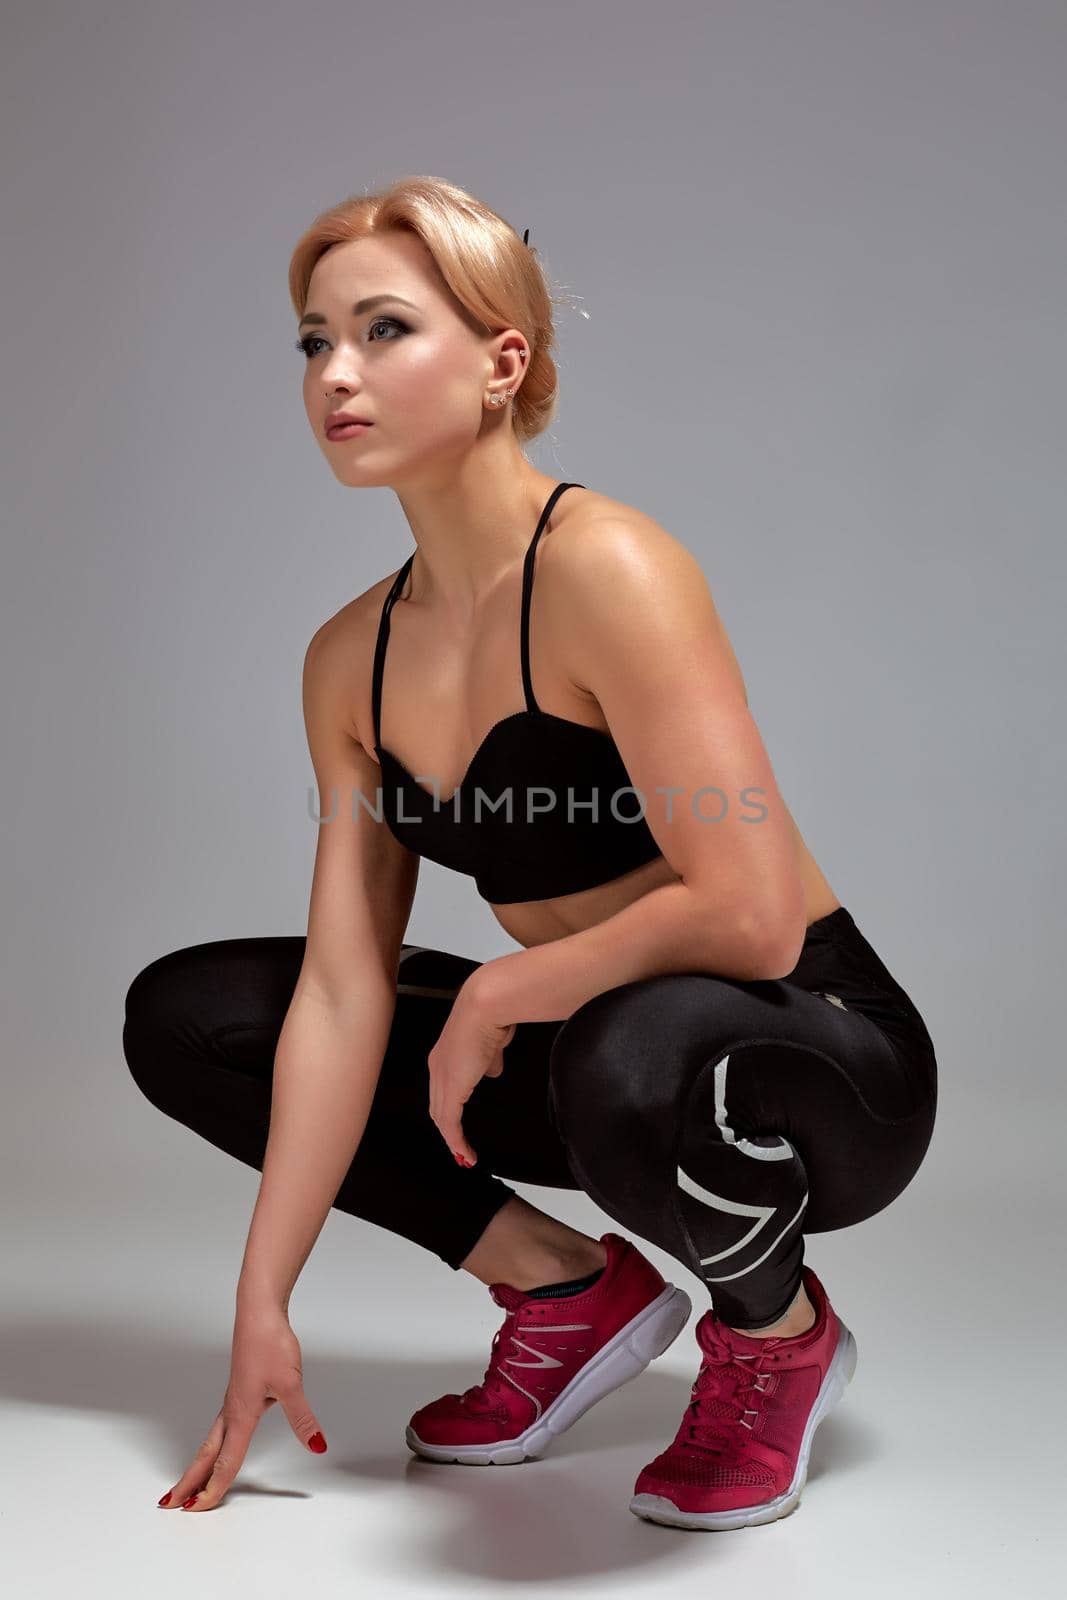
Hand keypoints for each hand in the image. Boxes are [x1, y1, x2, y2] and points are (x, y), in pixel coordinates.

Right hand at [158, 1302, 325, 1512]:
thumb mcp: (290, 1383)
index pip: (226, 1461)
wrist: (259, 1313)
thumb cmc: (270, 1344)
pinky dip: (210, 1447)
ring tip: (185, 1485)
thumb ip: (302, 1418)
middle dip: (189, 1482)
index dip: (213, 1488)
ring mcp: (232, 1401)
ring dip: (196, 1466)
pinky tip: (216, 1447)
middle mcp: (232, 1411)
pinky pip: (219, 1428)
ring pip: (209, 1442)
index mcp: (241, 1414)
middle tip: (171, 1505)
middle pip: (206, 1455)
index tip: (196, 1510)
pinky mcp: (238, 1391)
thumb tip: (317, 1445)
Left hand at [427, 979, 516, 1166]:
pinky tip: (465, 1153)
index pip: (442, 1088)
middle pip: (437, 1106)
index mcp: (444, 1054)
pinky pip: (450, 1124)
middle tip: (458, 1147)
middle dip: (448, 1129)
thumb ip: (490, 1058)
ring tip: (463, 1155)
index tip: (456, 1123)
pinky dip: (456, 1141)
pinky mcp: (451, 1089)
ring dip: (452, 1139)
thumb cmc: (491, 1015)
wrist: (486, 1007)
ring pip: (442, 1117)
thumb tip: (493, 1069)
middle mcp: (438, 1067)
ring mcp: (442, 1078)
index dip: (449, 1107)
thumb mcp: (491, 1042)